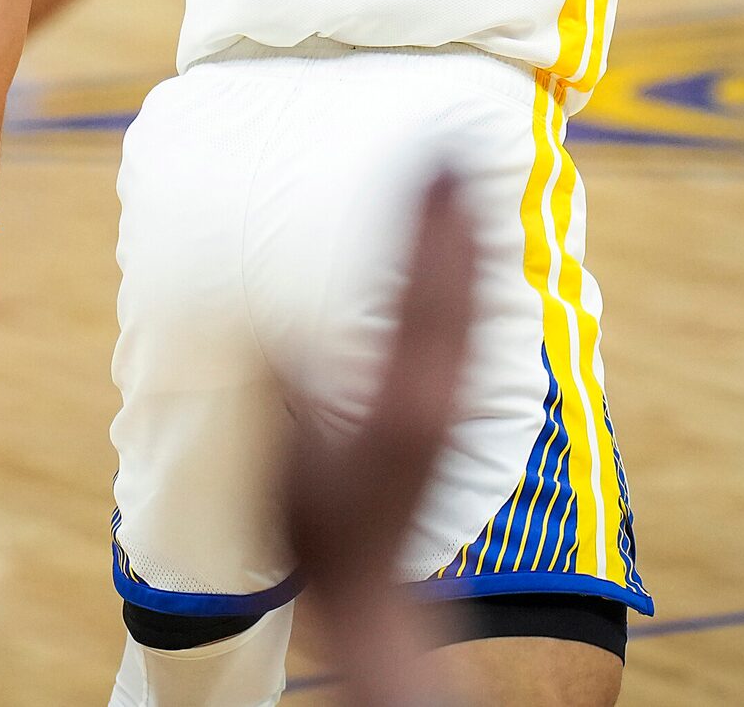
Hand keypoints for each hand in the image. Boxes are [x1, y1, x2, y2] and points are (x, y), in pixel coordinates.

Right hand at [281, 171, 476, 706]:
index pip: (422, 283)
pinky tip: (467, 263)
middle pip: (460, 280)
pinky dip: (472, 281)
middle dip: (459, 211)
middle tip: (460, 143)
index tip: (430, 156)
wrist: (373, 599)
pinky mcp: (455, 414)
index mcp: (399, 389)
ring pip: (476, 302)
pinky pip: (475, 328)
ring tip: (471, 184)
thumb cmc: (318, 530)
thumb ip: (284, 380)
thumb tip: (266, 315)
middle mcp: (439, 386)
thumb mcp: (285, 450)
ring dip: (472, 239)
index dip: (428, 217)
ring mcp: (454, 401)